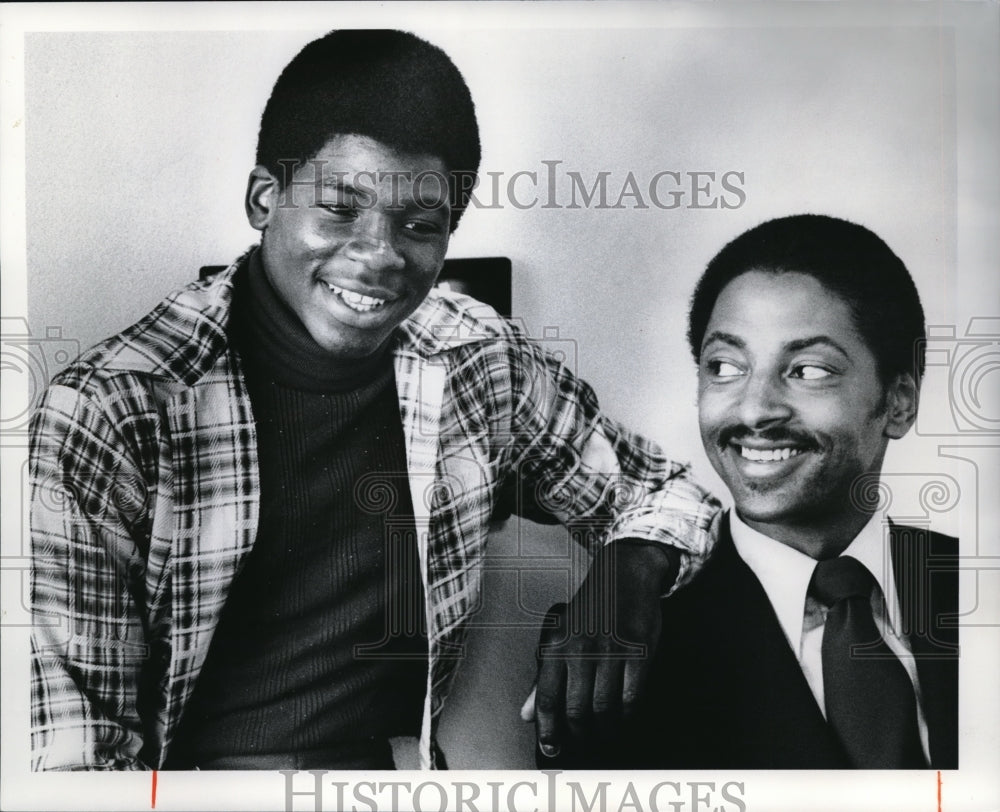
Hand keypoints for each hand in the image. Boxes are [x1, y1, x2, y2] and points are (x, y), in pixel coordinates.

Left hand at [527, 540, 678, 758]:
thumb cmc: (588, 611)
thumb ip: (543, 678)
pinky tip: (621, 719)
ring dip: (603, 731)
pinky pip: (631, 697)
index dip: (547, 730)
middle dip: (578, 736)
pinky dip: (625, 716)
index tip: (550, 750)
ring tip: (602, 737)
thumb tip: (526, 715)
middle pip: (576, 710)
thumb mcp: (558, 637)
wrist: (623, 577)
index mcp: (557, 646)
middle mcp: (581, 649)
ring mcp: (611, 651)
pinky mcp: (638, 653)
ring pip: (604, 708)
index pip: (546, 698)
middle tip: (582, 747)